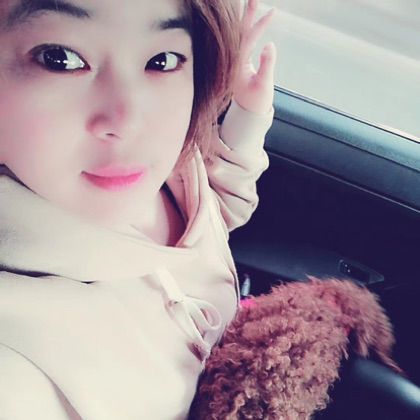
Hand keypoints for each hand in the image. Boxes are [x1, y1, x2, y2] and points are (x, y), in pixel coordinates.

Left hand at [233, 0, 276, 114]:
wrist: (248, 113)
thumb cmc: (257, 101)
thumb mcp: (264, 85)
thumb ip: (266, 65)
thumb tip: (270, 44)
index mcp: (237, 65)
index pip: (248, 39)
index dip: (260, 25)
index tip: (272, 12)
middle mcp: (232, 61)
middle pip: (239, 33)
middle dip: (246, 14)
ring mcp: (234, 61)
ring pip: (239, 35)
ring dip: (244, 19)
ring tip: (250, 3)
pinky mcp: (238, 62)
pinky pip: (241, 41)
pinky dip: (246, 29)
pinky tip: (249, 20)